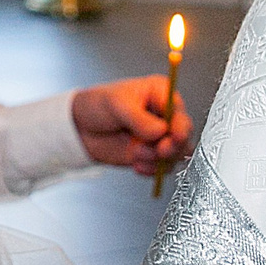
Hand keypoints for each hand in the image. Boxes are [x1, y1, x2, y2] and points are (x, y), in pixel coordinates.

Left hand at [71, 75, 193, 176]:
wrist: (81, 128)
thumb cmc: (98, 105)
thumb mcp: (117, 104)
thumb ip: (139, 118)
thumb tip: (160, 131)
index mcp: (160, 94)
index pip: (179, 110)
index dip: (179, 125)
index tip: (173, 136)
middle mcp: (164, 115)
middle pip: (184, 133)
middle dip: (172, 145)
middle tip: (159, 150)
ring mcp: (159, 137)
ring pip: (177, 153)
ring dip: (159, 159)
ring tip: (137, 155)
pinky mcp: (152, 155)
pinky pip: (164, 167)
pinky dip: (153, 170)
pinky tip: (137, 165)